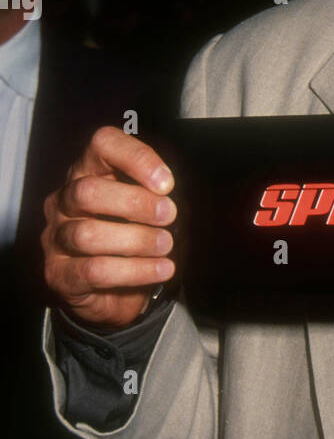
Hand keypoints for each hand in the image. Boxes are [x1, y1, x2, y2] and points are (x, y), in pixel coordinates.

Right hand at [42, 126, 176, 327]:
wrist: (109, 293)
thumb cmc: (129, 240)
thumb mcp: (145, 210)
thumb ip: (155, 195)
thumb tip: (172, 195)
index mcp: (87, 173)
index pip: (102, 145)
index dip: (135, 158)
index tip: (167, 183)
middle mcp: (64, 201)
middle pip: (88, 191)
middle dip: (135, 203)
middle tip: (169, 215)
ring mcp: (56, 238)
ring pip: (88, 234)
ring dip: (137, 240)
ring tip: (165, 245)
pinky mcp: (59, 274)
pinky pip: (95, 271)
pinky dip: (135, 271)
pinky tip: (160, 269)